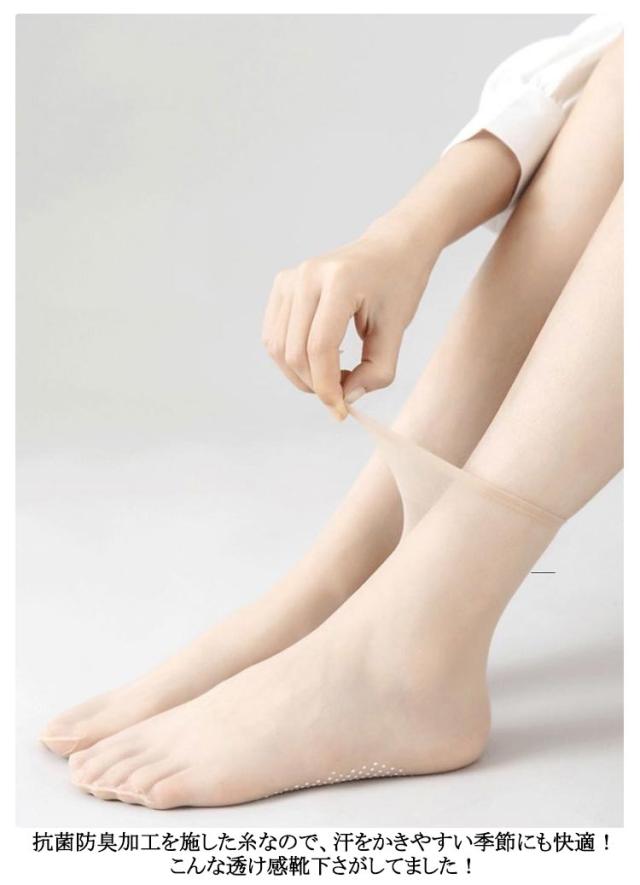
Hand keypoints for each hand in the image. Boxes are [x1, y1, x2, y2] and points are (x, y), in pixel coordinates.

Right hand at [262, 228, 436, 418]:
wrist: (390, 249)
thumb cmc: (397, 286)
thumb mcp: (396, 330)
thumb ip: (376, 370)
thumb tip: (345, 399)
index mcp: (339, 281)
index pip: (319, 347)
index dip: (327, 387)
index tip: (342, 410)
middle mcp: (306, 275)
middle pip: (295, 351)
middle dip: (315, 385)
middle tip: (341, 395)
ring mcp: (289, 278)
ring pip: (278, 348)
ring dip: (300, 376)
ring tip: (332, 377)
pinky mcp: (281, 286)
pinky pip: (274, 337)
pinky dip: (291, 360)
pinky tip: (319, 361)